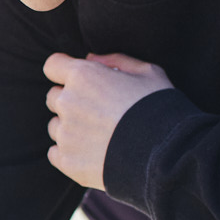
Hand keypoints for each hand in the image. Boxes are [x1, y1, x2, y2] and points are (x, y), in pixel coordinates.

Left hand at [42, 52, 172, 189]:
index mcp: (83, 76)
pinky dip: (70, 153)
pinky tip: (93, 154)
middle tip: (98, 111)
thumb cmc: (160, 108)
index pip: (52, 66)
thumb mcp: (148, 72)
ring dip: (70, 128)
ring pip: (55, 126)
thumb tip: (90, 59)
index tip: (75, 80)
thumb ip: (115, 61)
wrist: (167, 155)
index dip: (63, 71)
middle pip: (54, 97)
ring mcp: (65, 134)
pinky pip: (55, 153)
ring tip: (100, 136)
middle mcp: (67, 102)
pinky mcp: (67, 161)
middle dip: (71, 100)